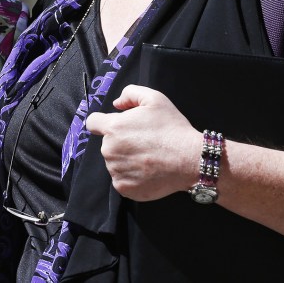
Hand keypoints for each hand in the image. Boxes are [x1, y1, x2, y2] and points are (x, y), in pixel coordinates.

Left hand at [85, 85, 202, 201]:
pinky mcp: (124, 188)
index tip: (116, 127)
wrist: (190, 159)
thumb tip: (116, 104)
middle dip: (120, 141)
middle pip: (107, 144)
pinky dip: (131, 176)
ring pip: (114, 162)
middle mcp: (109, 150)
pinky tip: (148, 170)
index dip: (103, 122)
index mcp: (113, 128)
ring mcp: (116, 171)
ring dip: (126, 159)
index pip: (93, 123)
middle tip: (143, 142)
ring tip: (148, 157)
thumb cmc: (172, 128)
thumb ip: (130, 94)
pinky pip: (121, 180)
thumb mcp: (154, 99)